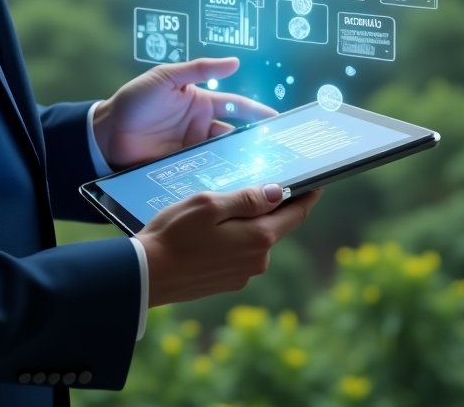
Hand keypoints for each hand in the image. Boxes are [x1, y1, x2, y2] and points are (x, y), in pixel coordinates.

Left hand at [93, 57, 274, 169]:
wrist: (105, 133)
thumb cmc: (135, 99)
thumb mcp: (166, 77)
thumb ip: (198, 69)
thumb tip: (235, 62)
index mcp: (201, 103)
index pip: (237, 107)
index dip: (258, 113)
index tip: (280, 122)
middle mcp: (201, 127)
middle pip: (236, 136)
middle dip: (256, 144)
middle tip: (280, 155)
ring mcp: (193, 150)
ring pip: (224, 157)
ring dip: (240, 164)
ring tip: (262, 175)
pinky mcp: (183, 168)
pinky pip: (205, 172)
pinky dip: (219, 178)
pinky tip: (232, 187)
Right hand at [135, 184, 322, 306]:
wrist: (147, 275)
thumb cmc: (174, 234)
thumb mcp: (209, 205)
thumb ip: (246, 199)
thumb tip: (278, 192)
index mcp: (258, 238)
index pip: (295, 214)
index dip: (307, 196)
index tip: (316, 183)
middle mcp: (257, 260)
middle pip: (274, 226)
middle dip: (269, 206)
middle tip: (256, 183)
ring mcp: (242, 274)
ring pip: (254, 239)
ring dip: (245, 222)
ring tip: (220, 207)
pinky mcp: (226, 281)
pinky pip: (238, 252)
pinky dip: (232, 238)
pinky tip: (208, 231)